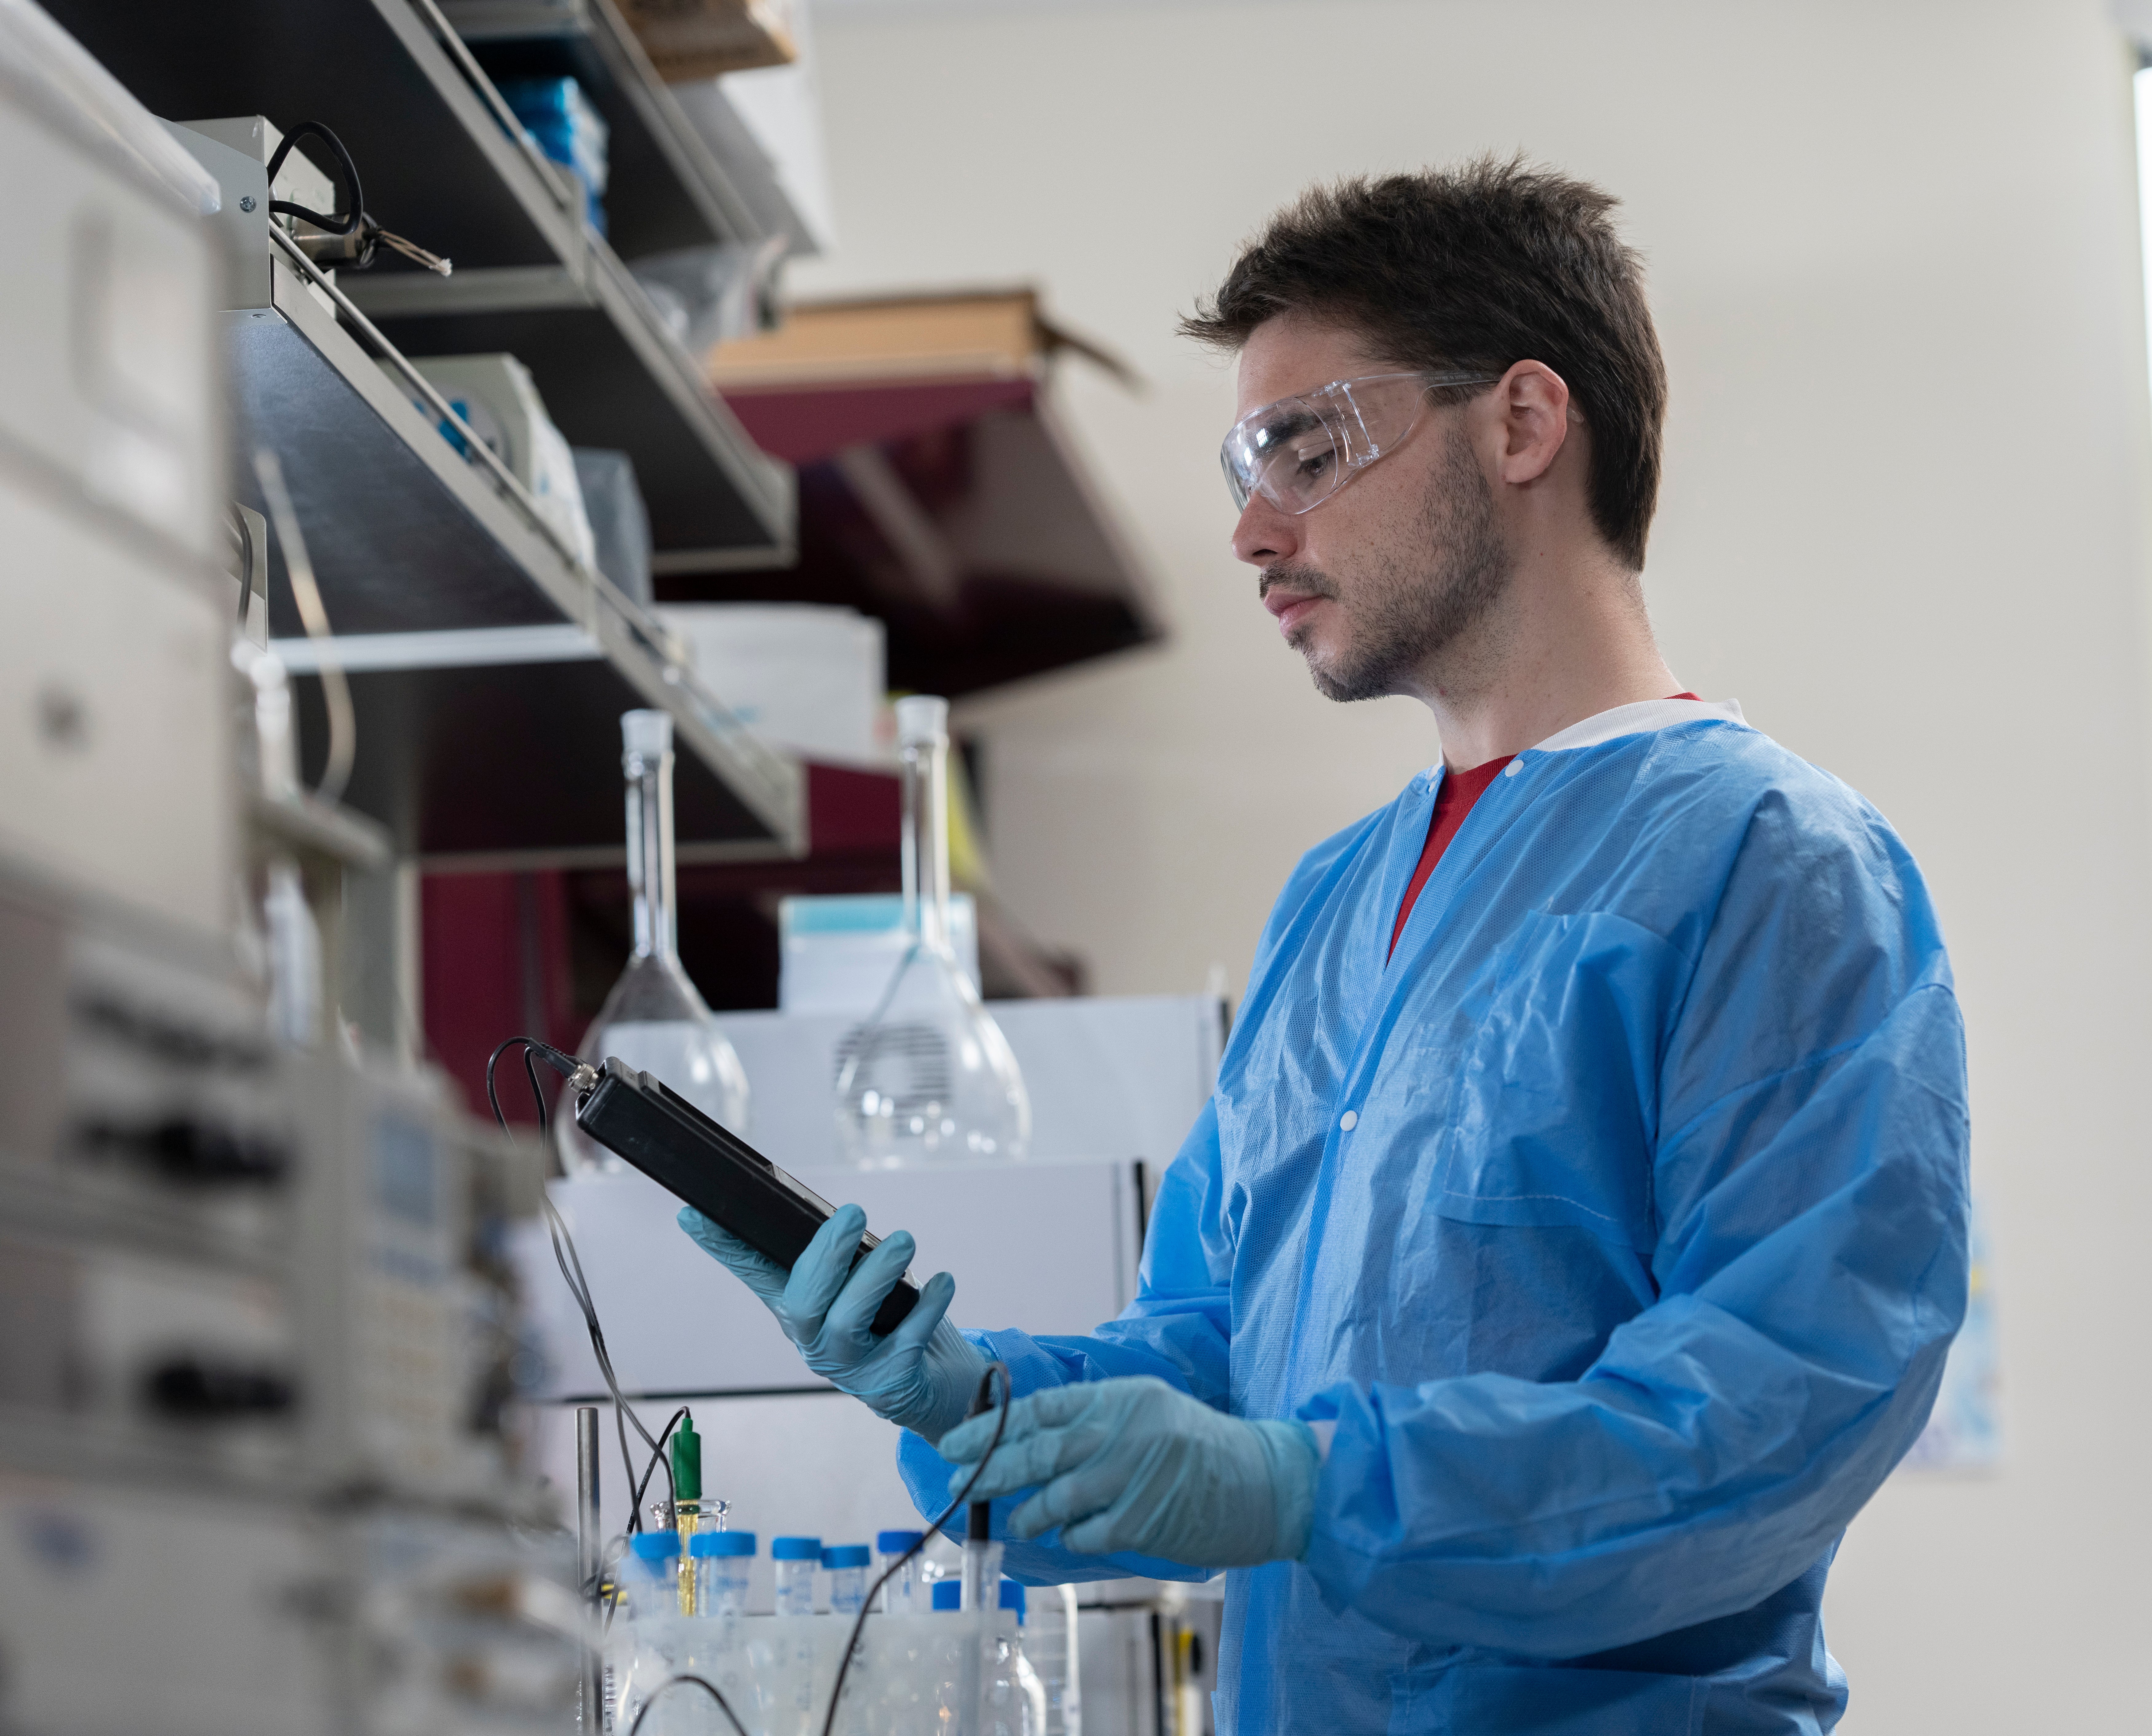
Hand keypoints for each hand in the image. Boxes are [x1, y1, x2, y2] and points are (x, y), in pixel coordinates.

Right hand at [678, 1204, 984, 1442]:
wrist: (939, 1385)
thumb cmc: (894, 1321)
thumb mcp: (860, 1283)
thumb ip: (841, 1256)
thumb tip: (832, 1210)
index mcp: (799, 1309)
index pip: (754, 1273)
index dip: (723, 1247)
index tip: (693, 1213)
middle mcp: (815, 1341)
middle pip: (802, 1302)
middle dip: (826, 1253)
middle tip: (856, 1211)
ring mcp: (850, 1368)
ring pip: (847, 1321)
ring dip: (876, 1275)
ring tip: (906, 1241)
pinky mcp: (889, 1384)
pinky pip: (906, 1341)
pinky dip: (927, 1307)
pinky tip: (942, 1282)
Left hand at [937, 1375, 1318, 1566]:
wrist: (1269, 1483)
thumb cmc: (1203, 1450)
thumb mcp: (1149, 1413)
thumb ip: (1095, 1421)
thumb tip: (1029, 1440)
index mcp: (1122, 1397)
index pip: (1041, 1408)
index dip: (990, 1426)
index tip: (954, 1443)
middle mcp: (1124, 1429)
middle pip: (1037, 1450)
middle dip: (988, 1468)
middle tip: (957, 1482)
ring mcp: (1134, 1475)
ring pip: (1055, 1497)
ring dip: (1027, 1511)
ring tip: (1015, 1519)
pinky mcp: (1145, 1520)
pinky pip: (1086, 1533)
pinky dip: (1070, 1536)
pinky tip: (1071, 1535)